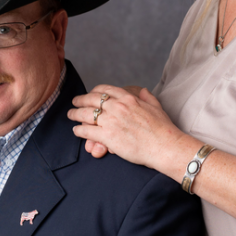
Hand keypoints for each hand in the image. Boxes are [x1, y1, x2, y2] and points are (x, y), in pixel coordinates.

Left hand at [68, 84, 184, 168]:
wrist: (164, 146)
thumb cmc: (163, 129)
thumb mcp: (156, 106)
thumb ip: (147, 97)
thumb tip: (143, 91)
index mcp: (128, 98)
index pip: (105, 90)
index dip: (94, 91)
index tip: (90, 94)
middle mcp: (117, 106)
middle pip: (91, 99)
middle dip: (80, 100)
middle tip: (75, 102)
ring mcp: (111, 121)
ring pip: (86, 114)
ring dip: (76, 114)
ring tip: (71, 115)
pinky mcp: (108, 136)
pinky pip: (87, 131)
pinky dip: (79, 130)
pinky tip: (76, 131)